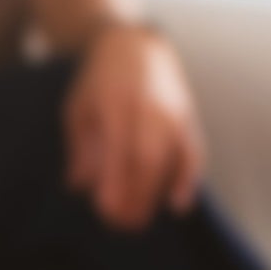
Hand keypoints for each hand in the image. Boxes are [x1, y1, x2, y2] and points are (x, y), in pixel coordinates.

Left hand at [63, 24, 205, 230]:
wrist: (135, 45)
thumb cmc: (98, 82)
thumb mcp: (78, 109)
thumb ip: (81, 148)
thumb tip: (78, 187)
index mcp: (118, 104)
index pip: (120, 150)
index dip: (116, 182)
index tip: (105, 210)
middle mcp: (151, 109)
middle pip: (149, 160)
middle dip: (136, 196)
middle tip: (117, 225)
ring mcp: (173, 114)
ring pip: (172, 160)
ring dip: (156, 195)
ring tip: (136, 223)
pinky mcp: (187, 119)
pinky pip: (192, 153)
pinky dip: (188, 180)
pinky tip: (178, 206)